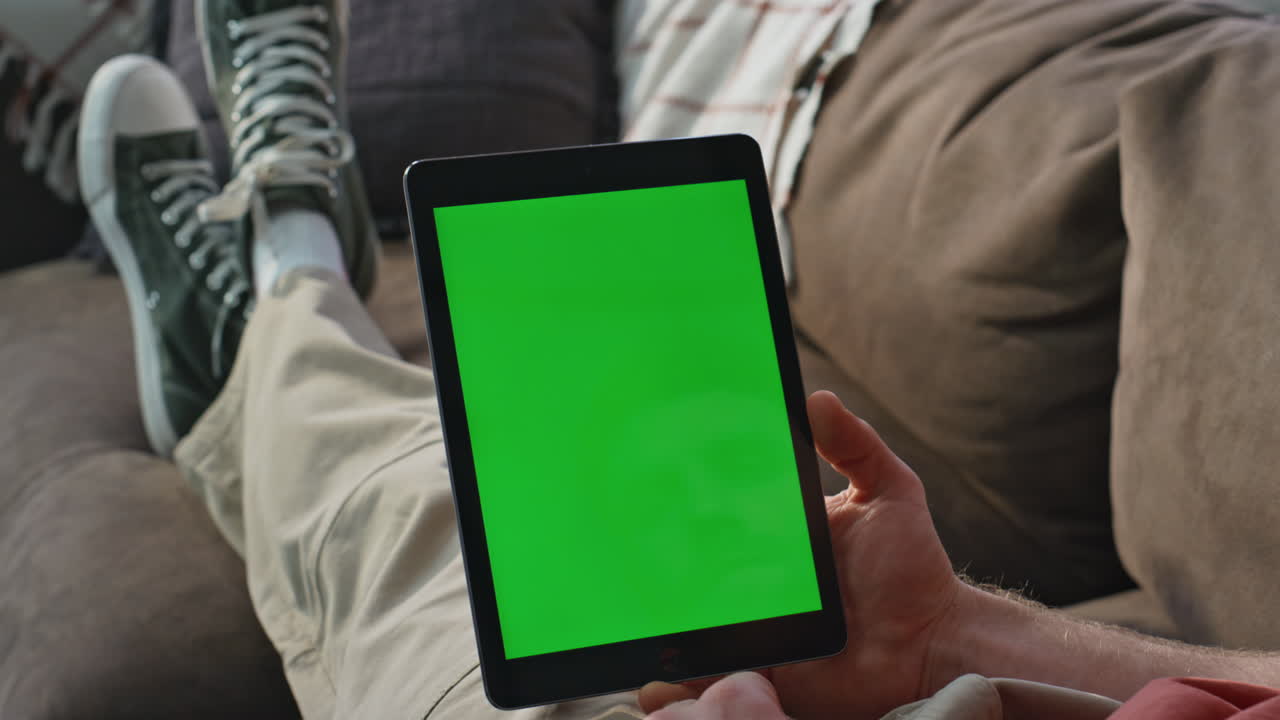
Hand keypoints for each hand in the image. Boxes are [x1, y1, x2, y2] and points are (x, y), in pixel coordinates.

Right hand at [641, 391, 963, 718]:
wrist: (931, 647)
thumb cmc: (913, 571)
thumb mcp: (890, 493)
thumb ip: (856, 446)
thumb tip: (819, 398)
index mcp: (779, 534)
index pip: (723, 512)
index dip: (692, 499)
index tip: (662, 481)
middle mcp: (759, 577)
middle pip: (698, 563)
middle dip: (670, 554)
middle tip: (645, 545)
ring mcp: (755, 624)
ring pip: (695, 616)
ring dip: (673, 612)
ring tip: (653, 608)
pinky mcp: (759, 669)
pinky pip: (712, 670)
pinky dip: (683, 670)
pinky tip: (663, 664)